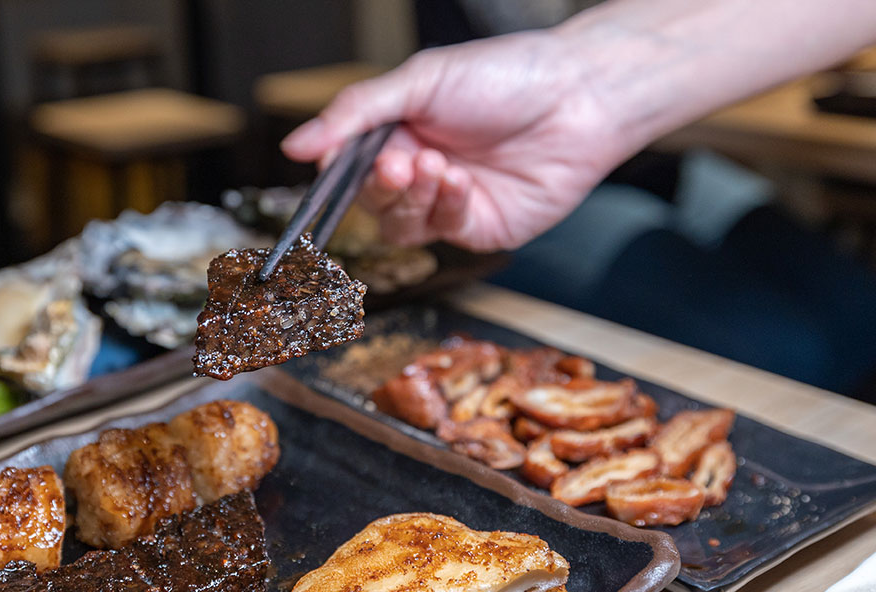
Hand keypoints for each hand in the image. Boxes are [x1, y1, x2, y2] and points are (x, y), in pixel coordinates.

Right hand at [281, 32, 629, 251]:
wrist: (579, 97)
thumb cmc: (508, 76)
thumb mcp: (420, 81)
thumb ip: (356, 113)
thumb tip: (296, 146)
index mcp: (398, 130)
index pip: (346, 165)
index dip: (335, 173)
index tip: (329, 169)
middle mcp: (420, 168)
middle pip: (369, 201)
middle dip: (378, 186)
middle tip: (395, 163)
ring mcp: (448, 201)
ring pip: (399, 226)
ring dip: (411, 199)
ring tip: (435, 165)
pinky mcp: (479, 227)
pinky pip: (442, 231)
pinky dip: (445, 206)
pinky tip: (461, 179)